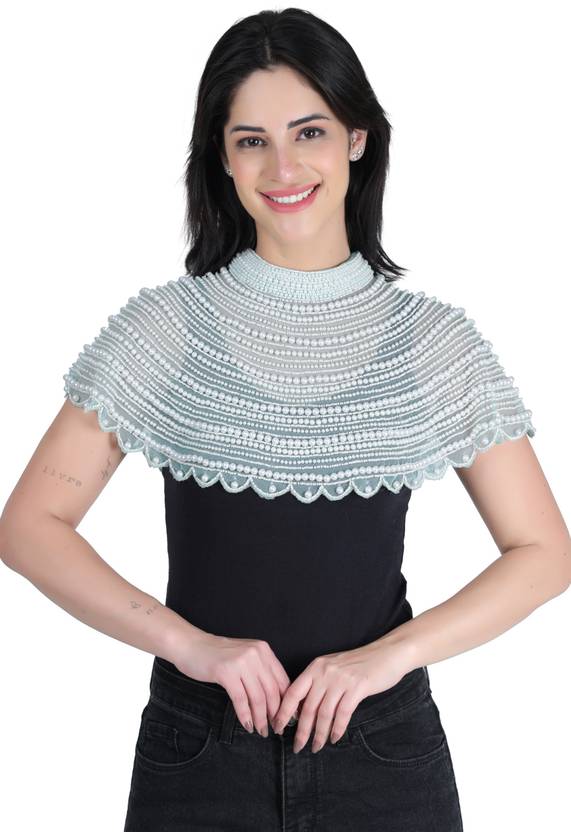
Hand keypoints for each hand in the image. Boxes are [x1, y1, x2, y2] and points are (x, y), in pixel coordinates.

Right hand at [171, 631, 290, 737]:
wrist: (190, 644)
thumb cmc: (217, 654)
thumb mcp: (245, 657)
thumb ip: (260, 671)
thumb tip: (275, 699)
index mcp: (263, 650)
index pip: (282, 680)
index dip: (287, 702)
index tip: (288, 718)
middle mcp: (256, 654)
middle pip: (272, 691)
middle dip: (275, 714)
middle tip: (276, 729)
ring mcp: (241, 662)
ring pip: (258, 698)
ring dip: (261, 719)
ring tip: (262, 731)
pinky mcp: (226, 672)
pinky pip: (241, 700)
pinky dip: (245, 715)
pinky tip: (247, 725)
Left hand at [271, 639, 412, 753]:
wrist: (386, 653)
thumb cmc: (358, 664)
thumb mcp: (332, 668)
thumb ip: (317, 683)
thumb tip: (301, 710)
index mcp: (315, 667)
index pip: (293, 692)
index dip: (283, 712)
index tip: (278, 728)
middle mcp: (325, 672)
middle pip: (307, 707)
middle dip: (301, 731)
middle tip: (297, 747)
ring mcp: (341, 679)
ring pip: (324, 713)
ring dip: (319, 734)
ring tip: (316, 747)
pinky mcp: (357, 687)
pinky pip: (343, 713)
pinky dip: (337, 729)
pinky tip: (335, 738)